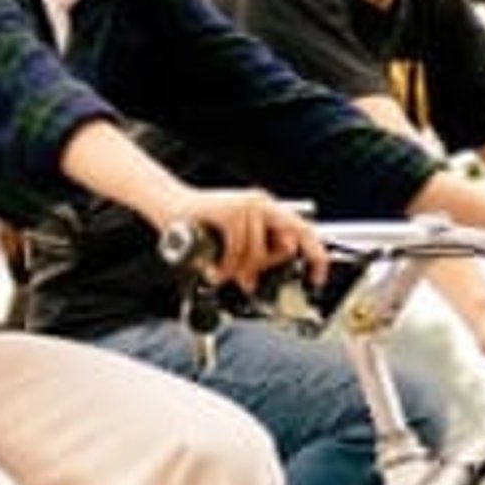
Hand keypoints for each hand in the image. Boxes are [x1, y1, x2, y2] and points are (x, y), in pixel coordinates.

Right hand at [160, 186, 321, 292]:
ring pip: (258, 253)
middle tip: (247, 279)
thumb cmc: (198, 224)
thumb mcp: (232, 245)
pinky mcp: (231, 211)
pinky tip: (214, 267)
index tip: (316, 278)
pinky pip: (238, 250)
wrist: (167, 205)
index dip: (316, 257)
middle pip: (287, 245)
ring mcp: (248, 205)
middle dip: (265, 268)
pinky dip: (224, 266)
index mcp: (267, 210)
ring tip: (220, 271)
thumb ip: (252, 257)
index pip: (305, 231)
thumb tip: (258, 277)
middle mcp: (262, 204)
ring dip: (237, 270)